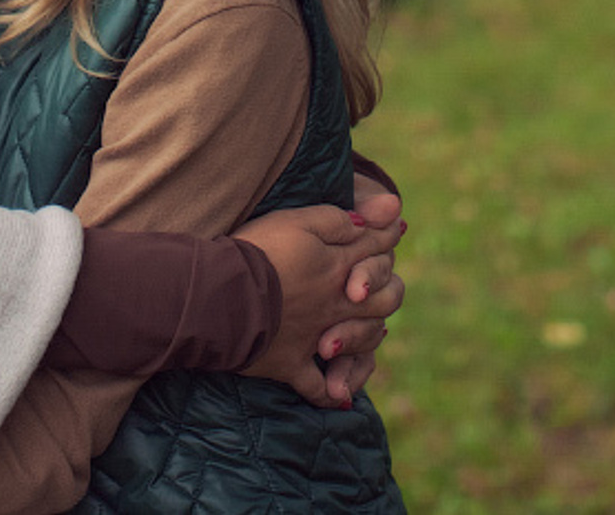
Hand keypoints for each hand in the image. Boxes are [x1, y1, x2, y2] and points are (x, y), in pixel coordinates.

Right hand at [232, 196, 404, 408]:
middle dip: (387, 289)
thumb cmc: (258, 251)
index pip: (374, 252)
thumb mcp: (297, 221)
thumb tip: (373, 220)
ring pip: (360, 343)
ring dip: (367, 336)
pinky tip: (337, 393)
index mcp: (337, 268)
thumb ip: (337, 221)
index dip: (384, 239)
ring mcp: (316, 339)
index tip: (392, 229)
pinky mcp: (291, 365)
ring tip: (370, 331)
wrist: (222, 294)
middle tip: (379, 285)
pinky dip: (331, 392)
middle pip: (383, 302)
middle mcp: (334, 306)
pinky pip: (318, 388)